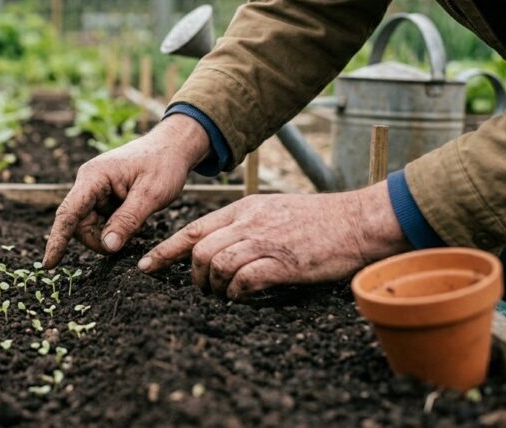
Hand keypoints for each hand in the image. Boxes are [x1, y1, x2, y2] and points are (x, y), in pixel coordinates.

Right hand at [42, 115, 210, 268]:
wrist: (172, 146)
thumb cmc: (163, 164)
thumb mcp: (151, 194)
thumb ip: (127, 220)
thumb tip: (108, 247)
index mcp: (94, 177)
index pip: (69, 213)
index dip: (58, 240)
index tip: (48, 264)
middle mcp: (88, 183)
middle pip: (79, 224)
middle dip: (99, 238)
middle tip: (129, 238)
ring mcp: (94, 190)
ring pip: (89, 226)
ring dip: (109, 233)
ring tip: (136, 222)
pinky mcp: (102, 197)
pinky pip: (100, 221)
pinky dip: (115, 228)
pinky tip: (133, 219)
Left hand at [137, 181, 411, 298]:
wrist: (359, 221)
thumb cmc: (320, 220)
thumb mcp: (274, 210)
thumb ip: (246, 225)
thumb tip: (221, 248)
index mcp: (244, 209)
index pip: (193, 229)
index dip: (166, 250)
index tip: (146, 267)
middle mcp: (249, 222)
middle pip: (199, 250)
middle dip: (194, 276)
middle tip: (203, 291)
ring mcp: (265, 241)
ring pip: (217, 265)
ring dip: (216, 287)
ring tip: (226, 295)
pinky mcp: (284, 262)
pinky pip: (245, 280)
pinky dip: (238, 293)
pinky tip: (244, 297)